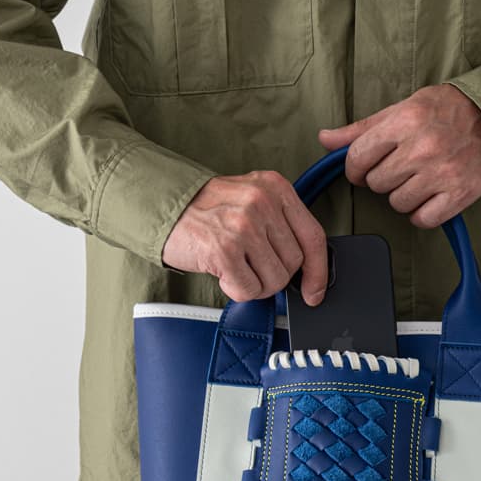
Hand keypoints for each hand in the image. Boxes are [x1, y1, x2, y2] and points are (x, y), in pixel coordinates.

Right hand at [162, 170, 327, 304]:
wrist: (160, 207)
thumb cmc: (208, 210)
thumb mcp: (251, 200)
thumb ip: (281, 225)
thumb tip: (309, 270)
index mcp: (275, 187)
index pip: (313, 236)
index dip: (319, 271)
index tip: (315, 292)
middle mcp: (262, 202)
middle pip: (294, 263)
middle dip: (275, 276)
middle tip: (251, 266)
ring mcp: (243, 225)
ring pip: (275, 280)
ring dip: (256, 284)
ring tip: (236, 267)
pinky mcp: (224, 250)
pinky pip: (249, 289)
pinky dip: (237, 290)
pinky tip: (224, 273)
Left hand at [318, 84, 480, 227]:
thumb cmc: (444, 112)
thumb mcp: (402, 109)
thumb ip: (362, 129)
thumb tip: (325, 139)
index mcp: (405, 121)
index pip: (358, 158)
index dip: (355, 168)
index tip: (364, 169)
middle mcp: (423, 147)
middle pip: (376, 184)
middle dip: (384, 179)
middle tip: (402, 168)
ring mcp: (441, 173)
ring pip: (397, 204)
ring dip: (403, 197)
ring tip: (419, 179)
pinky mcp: (458, 195)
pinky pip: (422, 219)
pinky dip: (423, 213)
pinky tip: (431, 196)